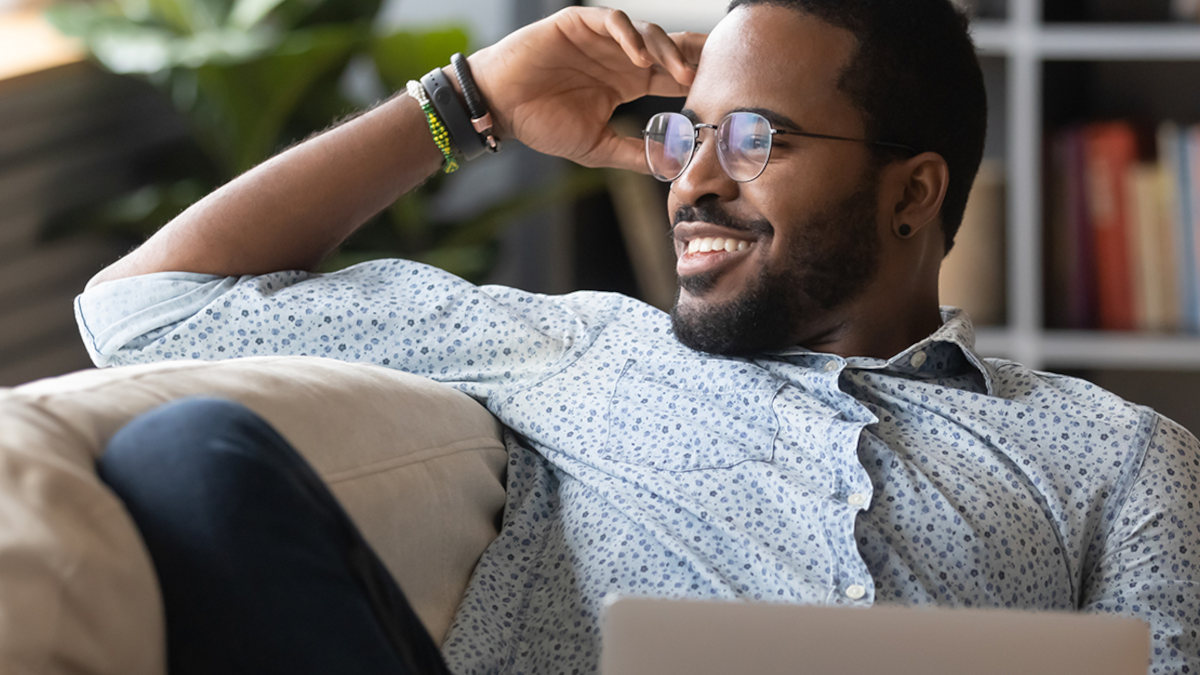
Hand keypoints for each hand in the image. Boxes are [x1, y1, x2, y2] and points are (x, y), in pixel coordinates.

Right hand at [465, 7, 705, 172]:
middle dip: (693, 57)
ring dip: (667, 50)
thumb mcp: (597, 147)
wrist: (500, 107)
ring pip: (646, 33)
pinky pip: (612, 20)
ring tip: (680, 73)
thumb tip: (671, 167)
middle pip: (668, 48)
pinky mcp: (578, 24)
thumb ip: (634, 153)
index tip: (722, 91)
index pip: (671, 74)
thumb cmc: (542, 124)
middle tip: (718, 72)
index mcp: (627, 81)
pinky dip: (630, 35)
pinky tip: (641, 57)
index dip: (697, 79)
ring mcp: (600, 38)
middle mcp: (619, 56)